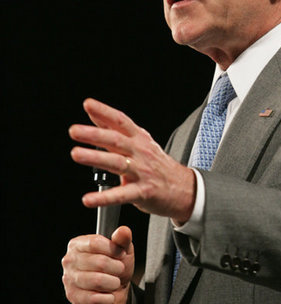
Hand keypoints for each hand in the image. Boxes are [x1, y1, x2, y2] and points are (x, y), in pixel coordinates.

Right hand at [62, 225, 134, 303]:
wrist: (116, 291)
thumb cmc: (115, 267)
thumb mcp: (123, 250)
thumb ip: (123, 239)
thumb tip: (123, 231)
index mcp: (78, 245)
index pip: (95, 243)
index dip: (113, 250)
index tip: (121, 254)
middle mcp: (69, 261)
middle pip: (99, 262)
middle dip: (117, 268)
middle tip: (119, 270)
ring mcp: (69, 280)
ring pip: (98, 281)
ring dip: (113, 283)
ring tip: (114, 282)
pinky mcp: (73, 297)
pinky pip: (95, 299)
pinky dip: (108, 298)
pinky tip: (108, 295)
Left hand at [69, 98, 195, 222]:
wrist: (184, 189)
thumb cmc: (157, 165)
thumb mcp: (140, 143)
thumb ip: (116, 130)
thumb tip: (95, 115)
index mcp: (139, 139)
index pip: (121, 121)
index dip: (105, 112)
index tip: (88, 105)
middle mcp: (140, 153)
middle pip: (116, 140)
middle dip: (94, 134)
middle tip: (74, 131)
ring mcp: (142, 172)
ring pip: (117, 163)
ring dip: (95, 158)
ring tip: (76, 154)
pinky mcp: (142, 192)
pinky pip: (121, 196)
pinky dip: (104, 198)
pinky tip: (88, 199)